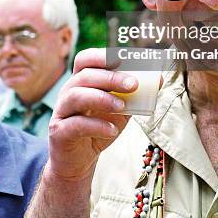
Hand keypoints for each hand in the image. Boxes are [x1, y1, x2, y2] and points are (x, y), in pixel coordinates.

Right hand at [47, 48, 137, 181]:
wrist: (78, 162)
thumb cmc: (99, 127)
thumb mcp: (120, 109)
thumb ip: (133, 94)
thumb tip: (158, 79)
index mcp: (81, 81)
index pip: (85, 59)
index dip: (102, 56)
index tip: (123, 59)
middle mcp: (68, 92)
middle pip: (85, 76)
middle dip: (110, 78)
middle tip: (133, 84)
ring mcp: (62, 112)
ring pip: (76, 96)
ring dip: (102, 98)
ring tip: (122, 107)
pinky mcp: (59, 132)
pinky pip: (75, 124)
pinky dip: (96, 125)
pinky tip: (112, 130)